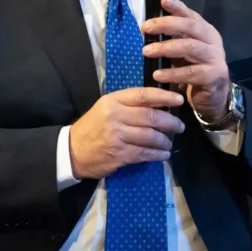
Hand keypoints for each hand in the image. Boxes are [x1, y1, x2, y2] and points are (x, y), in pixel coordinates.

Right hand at [69, 87, 184, 178]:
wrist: (72, 150)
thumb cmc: (94, 126)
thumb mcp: (107, 107)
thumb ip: (130, 104)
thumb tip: (159, 105)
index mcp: (114, 101)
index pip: (143, 95)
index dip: (164, 97)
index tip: (179, 100)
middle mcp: (116, 116)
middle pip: (151, 117)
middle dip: (170, 122)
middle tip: (180, 126)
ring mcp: (117, 136)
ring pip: (150, 137)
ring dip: (165, 141)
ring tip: (169, 143)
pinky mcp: (119, 154)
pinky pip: (144, 153)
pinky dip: (157, 155)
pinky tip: (163, 155)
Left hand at [141, 0, 230, 121]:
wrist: (214, 98)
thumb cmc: (196, 71)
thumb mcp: (185, 52)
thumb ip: (174, 39)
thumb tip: (148, 27)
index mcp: (206, 32)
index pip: (191, 15)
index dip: (178, 7)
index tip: (163, 0)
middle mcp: (213, 42)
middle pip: (191, 27)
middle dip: (167, 25)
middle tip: (145, 28)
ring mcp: (216, 58)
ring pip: (190, 47)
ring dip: (166, 48)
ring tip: (146, 52)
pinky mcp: (214, 76)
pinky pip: (191, 72)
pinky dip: (173, 73)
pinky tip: (158, 75)